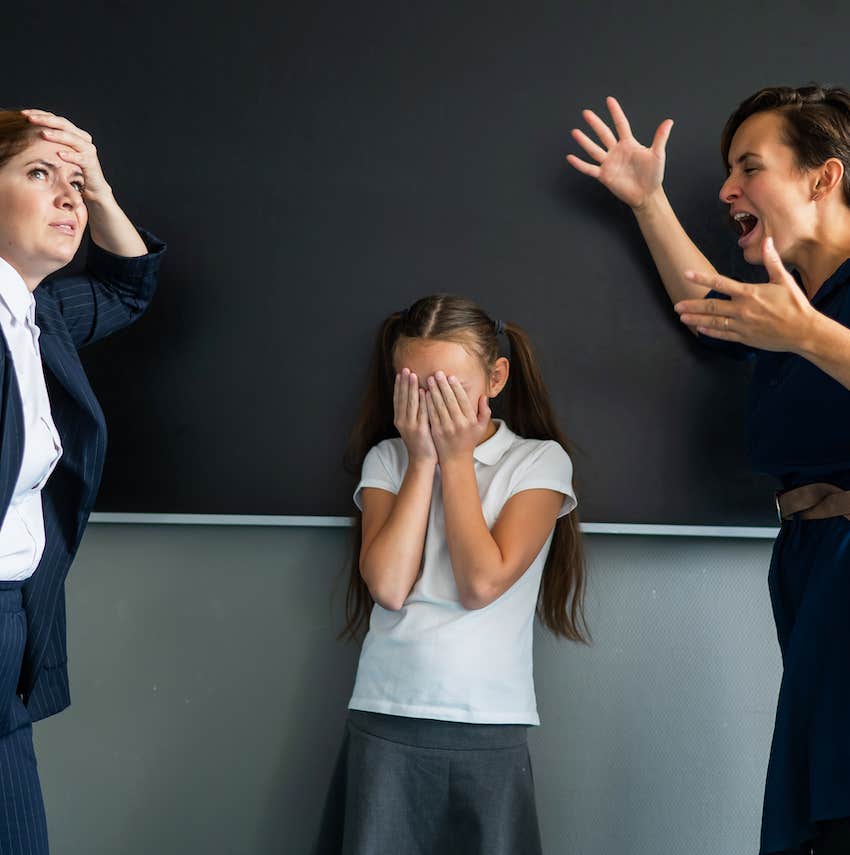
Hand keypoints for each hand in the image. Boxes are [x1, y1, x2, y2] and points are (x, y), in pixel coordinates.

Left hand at [21, 109, 111, 202]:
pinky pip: (81, 158)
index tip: (23, 113)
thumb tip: (26, 132)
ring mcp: (88, 151)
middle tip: (30, 118)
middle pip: (64, 124)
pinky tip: (60, 154)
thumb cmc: (73, 170)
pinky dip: (71, 156)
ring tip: (43, 134)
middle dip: (46, 120)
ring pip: (73, 138)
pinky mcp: (91, 164)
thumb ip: (50, 142)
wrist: (94, 188)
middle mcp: (82, 139)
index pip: (55, 118)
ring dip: (57, 135)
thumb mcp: (60, 152)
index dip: (40, 114)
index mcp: (74, 133)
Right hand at [394, 368, 436, 462]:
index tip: (400, 373)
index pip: (398, 399)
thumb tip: (417, 394)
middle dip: (404, 382)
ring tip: (412, 375)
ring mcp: (410, 426)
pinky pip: (421, 411)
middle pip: (402, 398)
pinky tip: (424, 390)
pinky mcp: (420, 429)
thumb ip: (413, 412)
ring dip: (411, 388)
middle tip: (405, 368)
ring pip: (410, 403)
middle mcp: (402, 421)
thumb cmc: (421, 442)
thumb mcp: (413, 426)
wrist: (422, 460)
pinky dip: (422, 400)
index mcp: (399, 420)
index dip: (399, 385)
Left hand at [424, 371, 489, 462]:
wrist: (456, 459)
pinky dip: (427, 403)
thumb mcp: (481, 427)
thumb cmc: (469, 440)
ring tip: (430, 379)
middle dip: (443, 385)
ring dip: (434, 391)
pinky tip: (424, 393)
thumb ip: (485, 411)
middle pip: (450, 401)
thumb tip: (484, 396)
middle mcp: (459, 424)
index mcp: (471, 421)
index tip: (451, 377)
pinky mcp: (436, 432)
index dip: (456, 387)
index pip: (463, 400)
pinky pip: (431, 414)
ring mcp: (446, 428)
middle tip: (437, 373)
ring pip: (439, 406)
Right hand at [566, 96, 672, 210]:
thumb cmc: (653, 175)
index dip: (615, 112)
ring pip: (594, 150)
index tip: (609, 100)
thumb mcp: (657, 155)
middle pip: (604, 134)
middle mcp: (617, 151)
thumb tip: (669, 121)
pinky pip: (590, 169)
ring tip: (575, 132)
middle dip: (595, 123)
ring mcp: (609, 163)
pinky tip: (570, 158)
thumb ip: (660, 138)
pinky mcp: (604, 175)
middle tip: (586, 113)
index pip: (620, 124)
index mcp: (629, 144)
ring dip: (584, 141)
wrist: (647, 194)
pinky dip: (580, 164)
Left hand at [675, 237, 817, 351]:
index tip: (687, 274)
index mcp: (750, 293)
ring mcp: (742, 325)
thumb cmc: (795, 304)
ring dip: (696, 320)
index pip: (720, 283)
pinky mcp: (745, 338)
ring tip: (682, 318)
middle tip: (677, 306)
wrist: (803, 331)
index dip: (701, 278)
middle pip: (711, 306)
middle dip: (692, 305)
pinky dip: (710, 332)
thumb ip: (772, 261)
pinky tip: (700, 330)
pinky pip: (723, 335)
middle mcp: (742, 309)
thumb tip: (767, 241)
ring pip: (713, 322)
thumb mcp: (784, 280)